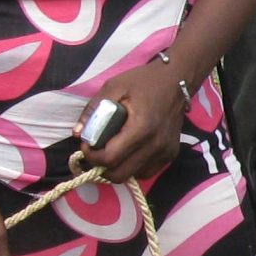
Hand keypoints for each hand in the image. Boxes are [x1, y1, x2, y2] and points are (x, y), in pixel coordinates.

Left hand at [75, 63, 185, 184]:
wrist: (177, 79)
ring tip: (113, 151)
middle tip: (96, 151)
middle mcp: (156, 145)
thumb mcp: (113, 87)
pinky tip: (129, 152)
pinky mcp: (171, 154)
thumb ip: (93, 110)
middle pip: (120, 174)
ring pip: (133, 176)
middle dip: (102, 166)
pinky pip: (146, 171)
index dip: (92, 155)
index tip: (86, 144)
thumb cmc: (144, 81)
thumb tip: (78, 134)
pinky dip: (133, 167)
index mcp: (141, 128)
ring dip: (118, 168)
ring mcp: (166, 152)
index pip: (110, 158)